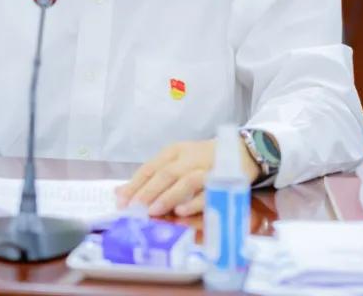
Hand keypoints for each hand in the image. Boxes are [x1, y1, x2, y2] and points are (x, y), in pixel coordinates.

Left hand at [115, 138, 260, 216]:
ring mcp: (206, 168)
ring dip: (168, 197)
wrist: (242, 151)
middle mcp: (188, 158)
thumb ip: (152, 178)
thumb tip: (120, 193)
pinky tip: (181, 212)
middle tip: (134, 208)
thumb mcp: (176, 162)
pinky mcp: (222, 180)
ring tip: (153, 211)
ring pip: (185, 181)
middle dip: (148, 192)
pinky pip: (207, 192)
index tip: (121, 200)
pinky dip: (194, 203)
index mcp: (174, 152)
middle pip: (165, 173)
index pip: (150, 167)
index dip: (135, 184)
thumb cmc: (203, 160)